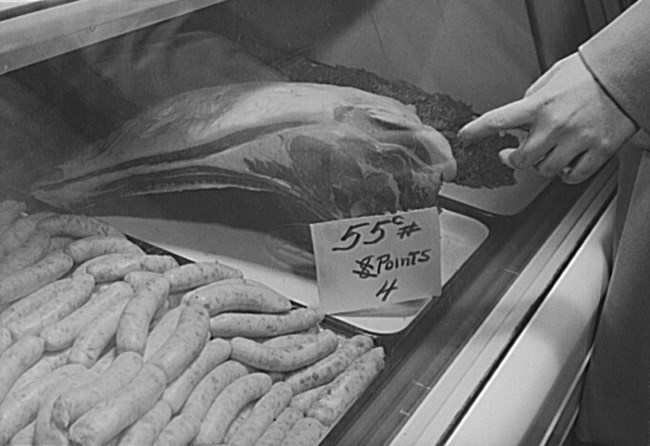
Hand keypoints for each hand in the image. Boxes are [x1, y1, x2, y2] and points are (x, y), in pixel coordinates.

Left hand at [458, 53, 637, 182]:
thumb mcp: (552, 78)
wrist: (628, 72)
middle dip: (512, 158)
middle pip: (521, 159)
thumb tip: (519, 117)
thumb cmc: (590, 73)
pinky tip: (565, 163)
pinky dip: (566, 174)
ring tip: (545, 154)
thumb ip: (531, 99)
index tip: (465, 137)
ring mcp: (578, 140)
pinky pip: (573, 176)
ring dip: (540, 165)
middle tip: (510, 153)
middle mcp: (556, 125)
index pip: (498, 120)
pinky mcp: (599, 150)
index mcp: (540, 104)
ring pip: (545, 170)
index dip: (477, 131)